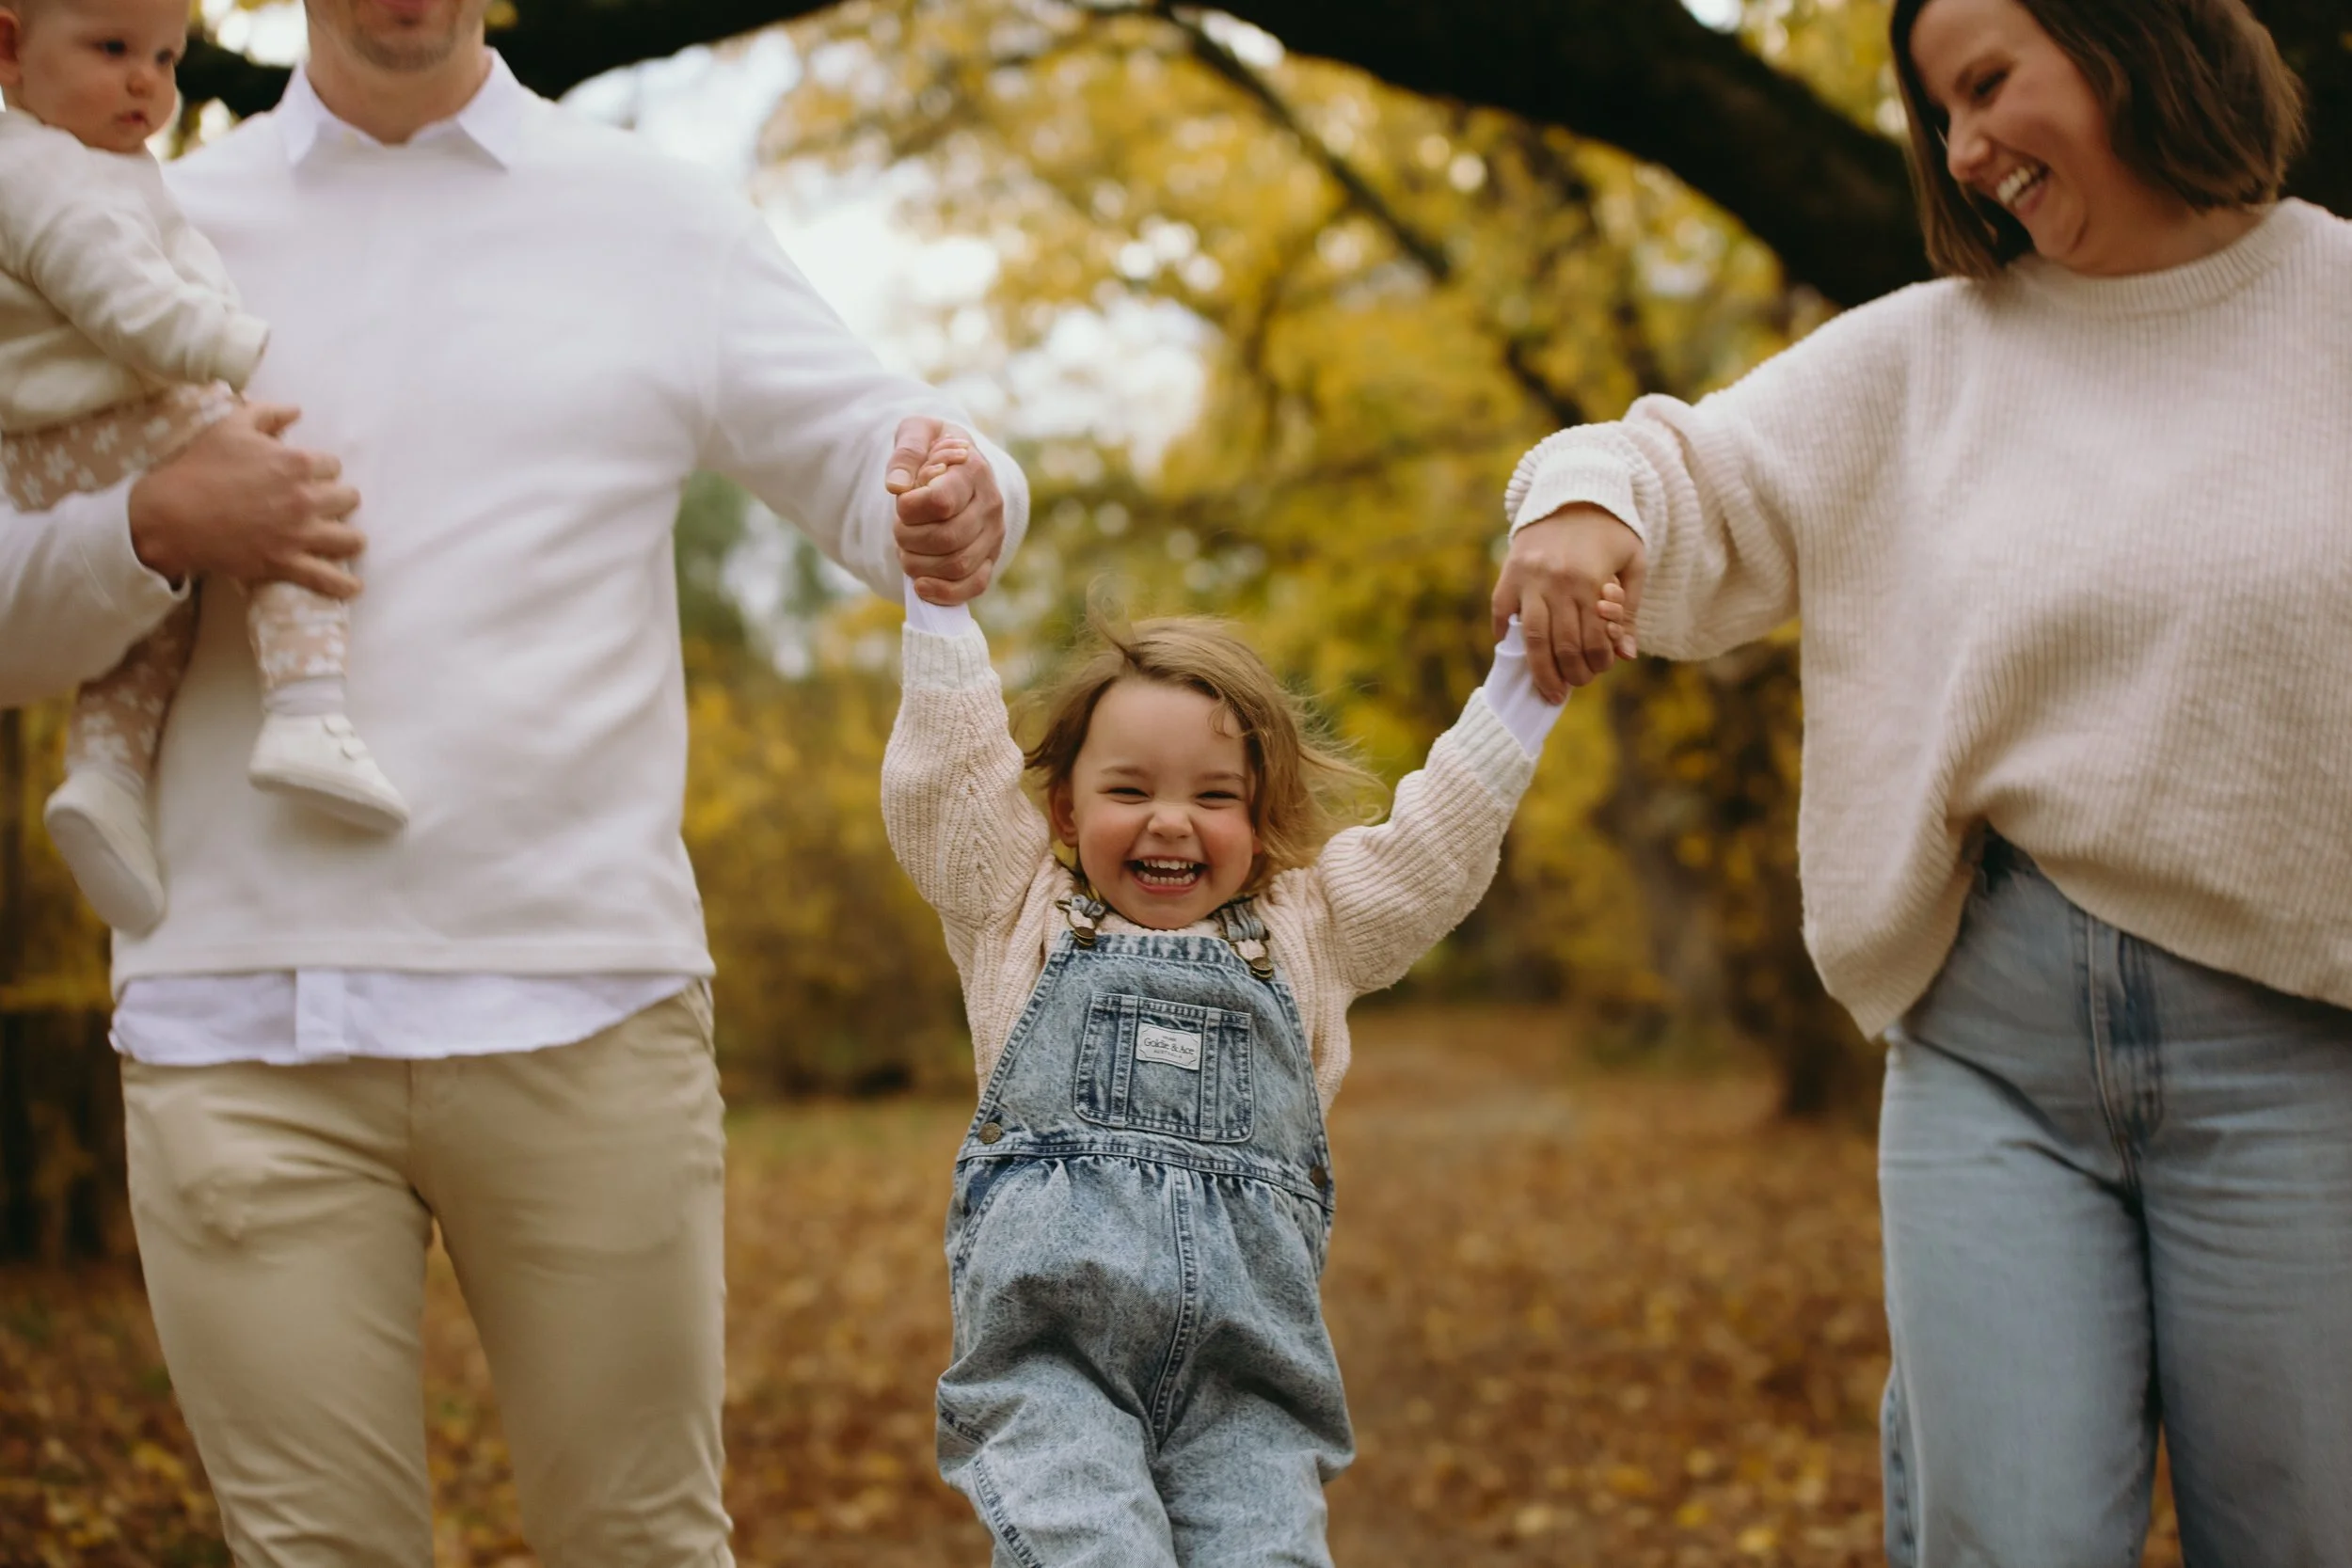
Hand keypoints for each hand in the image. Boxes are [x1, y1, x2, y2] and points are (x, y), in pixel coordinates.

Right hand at [126, 403, 364, 596]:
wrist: (172, 514)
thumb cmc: (200, 466)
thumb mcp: (231, 426)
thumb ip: (268, 413)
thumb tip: (297, 410)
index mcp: (296, 463)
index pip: (333, 465)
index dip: (323, 470)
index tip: (314, 476)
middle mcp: (305, 498)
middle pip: (347, 499)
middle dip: (339, 500)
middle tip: (328, 505)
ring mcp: (298, 533)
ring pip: (349, 538)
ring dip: (351, 537)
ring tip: (349, 539)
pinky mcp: (285, 562)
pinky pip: (326, 578)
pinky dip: (343, 584)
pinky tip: (353, 586)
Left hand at [887, 416, 1003, 605]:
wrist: (959, 465)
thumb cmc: (934, 448)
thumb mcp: (916, 432)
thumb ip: (906, 452)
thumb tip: (896, 486)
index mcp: (974, 470)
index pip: (941, 502)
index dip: (910, 509)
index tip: (902, 501)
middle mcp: (991, 504)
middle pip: (948, 539)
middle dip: (909, 539)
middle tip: (899, 528)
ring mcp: (993, 535)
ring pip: (957, 566)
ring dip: (919, 564)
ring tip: (906, 549)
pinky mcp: (990, 558)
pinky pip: (974, 586)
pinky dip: (944, 593)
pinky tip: (921, 585)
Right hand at [1490, 503, 1645, 700]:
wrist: (1573, 492)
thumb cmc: (1610, 531)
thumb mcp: (1632, 563)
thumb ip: (1628, 610)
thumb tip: (1625, 654)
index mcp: (1592, 580)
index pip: (1595, 640)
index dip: (1598, 664)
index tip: (1598, 672)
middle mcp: (1558, 582)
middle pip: (1563, 646)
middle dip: (1571, 674)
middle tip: (1574, 686)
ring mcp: (1530, 579)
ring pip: (1533, 639)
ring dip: (1541, 671)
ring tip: (1547, 690)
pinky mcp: (1509, 574)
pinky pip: (1502, 612)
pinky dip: (1505, 635)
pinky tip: (1512, 652)